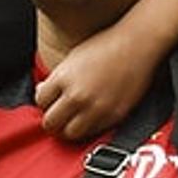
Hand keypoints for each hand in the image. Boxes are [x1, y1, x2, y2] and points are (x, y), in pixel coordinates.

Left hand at [34, 20, 165, 141]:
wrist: (137, 44)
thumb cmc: (107, 45)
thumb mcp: (73, 57)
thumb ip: (58, 78)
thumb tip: (45, 93)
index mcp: (63, 77)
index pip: (40, 101)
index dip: (43, 101)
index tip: (49, 100)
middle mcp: (77, 95)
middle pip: (50, 122)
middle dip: (51, 119)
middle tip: (57, 115)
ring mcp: (96, 108)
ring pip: (70, 134)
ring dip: (68, 129)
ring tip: (72, 121)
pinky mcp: (113, 116)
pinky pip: (92, 133)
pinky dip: (88, 129)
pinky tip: (89, 117)